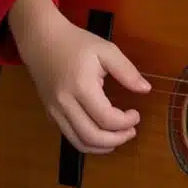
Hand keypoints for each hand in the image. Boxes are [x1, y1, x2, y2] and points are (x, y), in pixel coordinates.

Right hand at [9, 0, 151, 153]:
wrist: (41, 41)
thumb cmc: (76, 43)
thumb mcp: (106, 50)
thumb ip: (127, 71)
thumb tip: (146, 89)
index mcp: (82, 87)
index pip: (106, 118)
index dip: (126, 122)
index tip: (136, 114)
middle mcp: (65, 104)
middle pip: (92, 137)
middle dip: (116, 140)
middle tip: (131, 131)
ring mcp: (55, 111)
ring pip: (79, 142)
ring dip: (102, 146)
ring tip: (119, 137)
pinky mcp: (50, 114)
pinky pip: (70, 136)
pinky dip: (88, 142)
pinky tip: (101, 133)